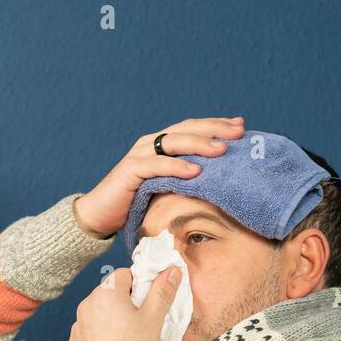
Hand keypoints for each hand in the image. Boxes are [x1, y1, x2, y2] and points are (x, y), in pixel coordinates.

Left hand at [66, 265, 182, 340]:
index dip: (139, 285)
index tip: (146, 303)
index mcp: (106, 293)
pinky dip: (98, 337)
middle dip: (124, 303)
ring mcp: (77, 325)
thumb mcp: (153, 319)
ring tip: (124, 340)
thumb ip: (162, 292)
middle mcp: (86, 304)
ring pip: (98, 313)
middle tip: (138, 323)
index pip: (124, 275)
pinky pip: (88, 333)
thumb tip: (172, 270)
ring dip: (110, 319)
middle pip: (109, 294)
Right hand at [73, 116, 245, 237]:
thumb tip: (216, 181)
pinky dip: (176, 166)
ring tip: (222, 149)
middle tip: (239, 132)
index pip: (192, 127)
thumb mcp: (165, 187)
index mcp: (161, 144)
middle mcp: (151, 143)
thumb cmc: (134, 204)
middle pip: (187, 128)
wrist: (98, 215)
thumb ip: (184, 179)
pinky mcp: (129, 171)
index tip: (242, 126)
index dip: (216, 124)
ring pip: (174, 142)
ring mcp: (139, 155)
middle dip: (215, 129)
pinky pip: (156, 165)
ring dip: (200, 144)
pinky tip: (195, 171)